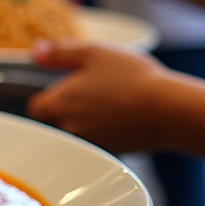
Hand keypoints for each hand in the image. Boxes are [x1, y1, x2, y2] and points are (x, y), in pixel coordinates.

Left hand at [27, 39, 172, 153]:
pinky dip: (105, 132)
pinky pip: (99, 143)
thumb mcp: (92, 52)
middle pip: (55, 123)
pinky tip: (123, 118)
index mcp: (59, 104)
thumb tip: (36, 51)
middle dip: (67, 110)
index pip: (36, 108)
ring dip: (86, 122)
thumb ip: (60, 52)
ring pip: (77, 134)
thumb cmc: (131, 78)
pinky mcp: (111, 154)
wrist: (168, 110)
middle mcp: (69, 129)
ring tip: (110, 104)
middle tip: (90, 93)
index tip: (64, 89)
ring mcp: (90, 144)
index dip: (47, 98)